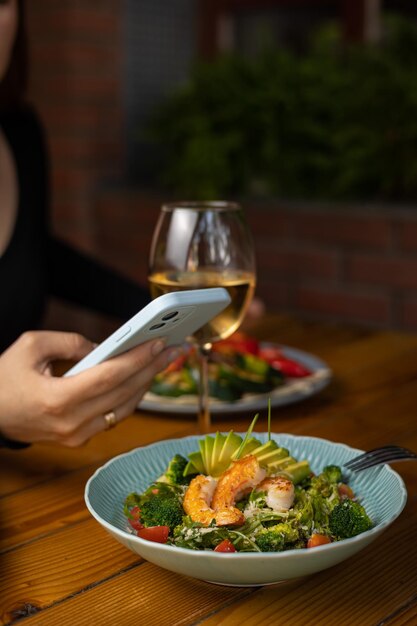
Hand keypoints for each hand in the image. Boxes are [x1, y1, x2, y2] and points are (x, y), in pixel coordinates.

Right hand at [0, 331, 176, 446]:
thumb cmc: (4, 378)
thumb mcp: (31, 346)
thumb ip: (71, 343)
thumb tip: (106, 348)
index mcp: (57, 399)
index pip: (109, 377)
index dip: (138, 358)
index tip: (160, 342)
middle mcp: (71, 423)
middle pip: (124, 392)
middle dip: (153, 367)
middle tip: (175, 347)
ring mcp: (77, 436)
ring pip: (125, 408)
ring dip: (147, 382)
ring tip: (165, 359)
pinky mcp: (79, 439)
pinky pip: (115, 417)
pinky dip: (132, 396)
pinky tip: (144, 377)